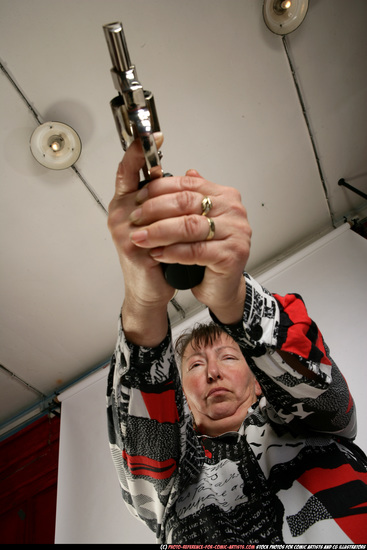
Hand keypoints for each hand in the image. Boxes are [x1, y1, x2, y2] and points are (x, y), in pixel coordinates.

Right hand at [108, 134, 174, 345]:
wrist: (149, 289)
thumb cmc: (155, 257)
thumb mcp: (162, 223)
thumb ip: (168, 199)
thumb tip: (188, 174)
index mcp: (125, 204)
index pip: (127, 171)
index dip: (138, 152)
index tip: (154, 136)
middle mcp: (120, 213)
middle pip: (147, 184)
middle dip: (166, 175)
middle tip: (184, 165)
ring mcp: (123, 229)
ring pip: (157, 204)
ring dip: (180, 202)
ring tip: (200, 199)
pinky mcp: (132, 246)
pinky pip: (160, 229)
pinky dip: (179, 225)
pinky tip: (194, 222)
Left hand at [129, 165, 251, 323]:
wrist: (220, 287)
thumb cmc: (208, 255)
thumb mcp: (193, 222)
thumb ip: (184, 200)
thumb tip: (159, 177)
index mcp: (224, 196)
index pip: (187, 184)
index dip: (159, 189)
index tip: (138, 198)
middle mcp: (233, 211)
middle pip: (186, 202)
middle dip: (155, 210)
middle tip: (135, 218)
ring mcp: (236, 232)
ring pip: (189, 226)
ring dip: (159, 232)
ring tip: (141, 237)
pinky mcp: (232, 255)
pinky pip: (195, 250)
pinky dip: (172, 252)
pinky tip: (157, 254)